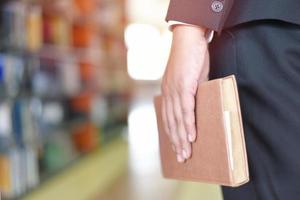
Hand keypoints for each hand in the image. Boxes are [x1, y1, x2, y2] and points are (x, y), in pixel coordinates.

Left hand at [161, 25, 209, 162]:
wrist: (188, 38)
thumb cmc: (190, 58)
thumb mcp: (190, 79)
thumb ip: (191, 93)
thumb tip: (197, 106)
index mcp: (167, 92)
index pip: (168, 118)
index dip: (171, 134)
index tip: (176, 147)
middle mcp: (168, 93)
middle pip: (171, 123)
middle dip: (176, 142)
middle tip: (181, 158)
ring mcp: (175, 90)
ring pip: (177, 119)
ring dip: (182, 139)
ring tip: (186, 154)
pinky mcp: (184, 86)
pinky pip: (186, 109)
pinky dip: (188, 124)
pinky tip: (191, 137)